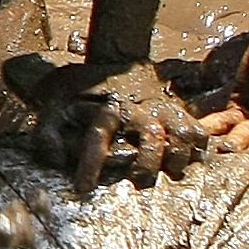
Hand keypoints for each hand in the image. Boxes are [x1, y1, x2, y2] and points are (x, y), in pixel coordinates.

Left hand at [10, 56, 209, 187]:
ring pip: (182, 133)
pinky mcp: (178, 108)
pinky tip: (190, 162)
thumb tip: (54, 158)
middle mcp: (138, 106)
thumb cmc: (82, 91)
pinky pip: (199, 130)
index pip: (97, 136)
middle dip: (146, 165)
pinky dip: (198, 149)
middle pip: (152, 137)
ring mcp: (162, 106)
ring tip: (171, 174)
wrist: (112, 59)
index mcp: (106, 106)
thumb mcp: (55, 106)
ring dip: (178, 157)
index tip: (82, 189)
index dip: (89, 165)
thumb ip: (49, 133)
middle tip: (139, 183)